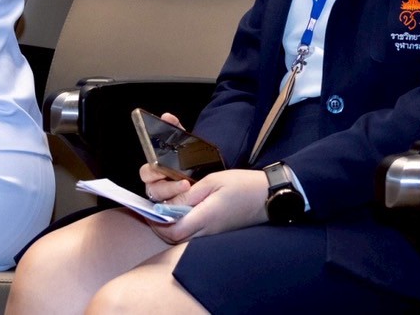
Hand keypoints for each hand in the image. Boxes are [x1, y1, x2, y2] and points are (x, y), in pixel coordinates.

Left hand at [148, 168, 268, 242]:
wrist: (269, 197)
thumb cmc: (244, 185)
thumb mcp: (215, 181)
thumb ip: (190, 194)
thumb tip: (168, 204)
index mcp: (206, 217)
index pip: (172, 230)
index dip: (157, 222)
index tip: (151, 210)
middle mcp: (207, 231)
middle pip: (175, 238)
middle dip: (161, 226)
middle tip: (155, 209)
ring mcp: (213, 235)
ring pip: (183, 238)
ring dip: (171, 226)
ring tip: (168, 209)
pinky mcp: (218, 233)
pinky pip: (194, 235)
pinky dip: (184, 227)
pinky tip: (184, 213)